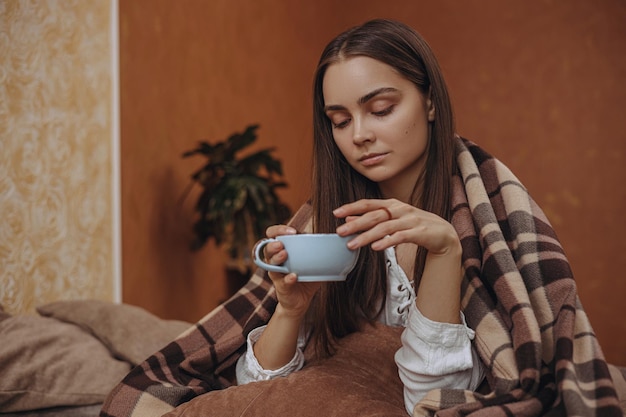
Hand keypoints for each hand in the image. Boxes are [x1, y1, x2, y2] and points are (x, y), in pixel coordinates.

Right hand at [261, 225, 320, 317]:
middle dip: (273, 244)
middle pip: (267, 248)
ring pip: (270, 263)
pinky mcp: (280, 286)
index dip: (278, 230)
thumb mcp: (311, 262)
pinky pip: (282, 281)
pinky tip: (293, 276)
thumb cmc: (305, 277)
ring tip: (284, 254)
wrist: (301, 301)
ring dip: (277, 257)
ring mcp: (277, 273)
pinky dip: (288, 278)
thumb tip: (336, 241)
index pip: (273, 234)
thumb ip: (318, 252)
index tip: (292, 231)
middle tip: (281, 244)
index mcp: (282, 250)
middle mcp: (275, 260)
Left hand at [334, 199, 462, 323]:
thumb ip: (372, 219)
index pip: (368, 203)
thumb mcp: (393, 220)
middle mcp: (400, 210)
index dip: (352, 207)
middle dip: (355, 224)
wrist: (444, 234)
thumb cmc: (415, 226)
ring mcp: (411, 220)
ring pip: (385, 227)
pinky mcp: (420, 232)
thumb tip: (348, 219)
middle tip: (339, 232)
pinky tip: (375, 247)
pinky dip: (387, 241)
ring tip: (353, 245)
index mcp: (393, 204)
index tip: (336, 213)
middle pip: (374, 215)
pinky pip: (400, 237)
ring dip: (367, 236)